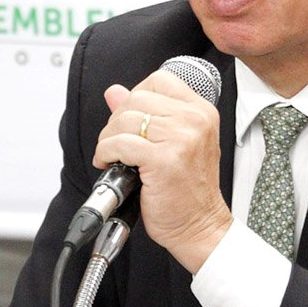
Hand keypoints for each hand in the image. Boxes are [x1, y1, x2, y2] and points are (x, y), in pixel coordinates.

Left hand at [94, 67, 232, 272]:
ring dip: (108, 138)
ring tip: (112, 155)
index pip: (159, 81)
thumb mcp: (173, 143)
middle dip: (117, 120)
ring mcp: (181, 138)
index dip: (135, 96)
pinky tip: (109, 163)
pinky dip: (106, 153)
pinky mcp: (163, 159)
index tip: (130, 120)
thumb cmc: (188, 190)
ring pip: (124, 119)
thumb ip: (145, 113)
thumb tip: (114, 92)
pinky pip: (119, 143)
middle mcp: (195, 120)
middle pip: (137, 98)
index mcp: (201, 111)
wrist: (200, 225)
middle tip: (116, 143)